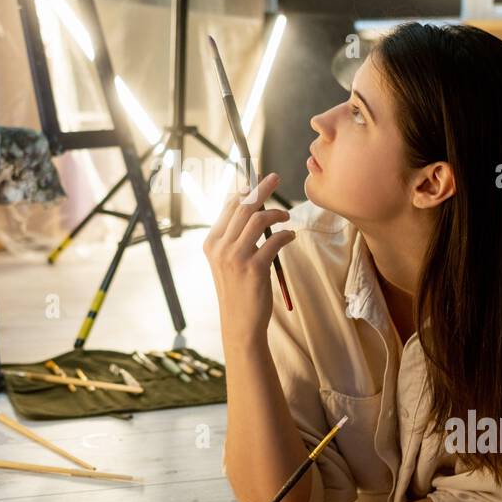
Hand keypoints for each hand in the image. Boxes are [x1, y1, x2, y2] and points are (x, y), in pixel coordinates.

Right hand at [202, 172, 294, 342]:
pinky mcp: (254, 268)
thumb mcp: (227, 261)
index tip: (259, 179)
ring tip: (286, 216)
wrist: (240, 323)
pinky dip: (286, 234)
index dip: (246, 189)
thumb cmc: (237, 289)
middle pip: (244, 206)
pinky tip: (290, 236)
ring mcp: (235, 258)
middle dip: (261, 188)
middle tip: (275, 177)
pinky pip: (274, 240)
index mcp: (211, 242)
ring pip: (258, 219)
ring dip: (277, 213)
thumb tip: (249, 205)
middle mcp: (220, 247)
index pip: (229, 206)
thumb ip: (234, 236)